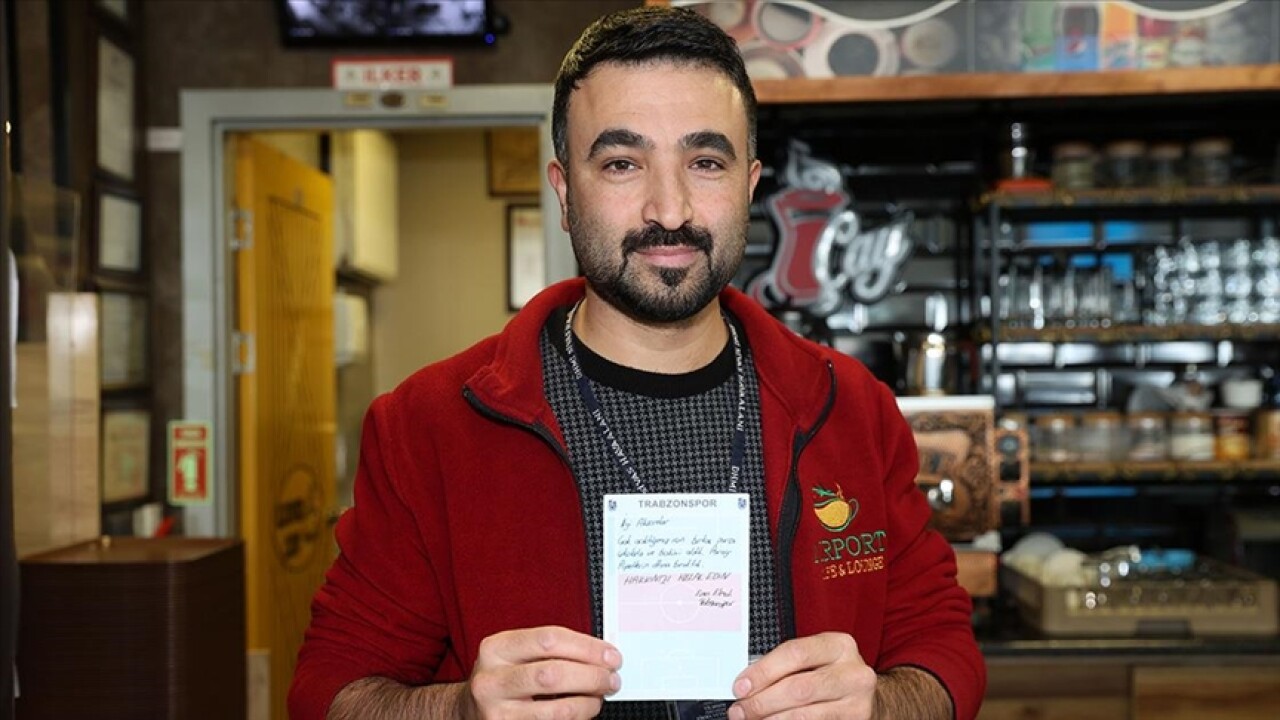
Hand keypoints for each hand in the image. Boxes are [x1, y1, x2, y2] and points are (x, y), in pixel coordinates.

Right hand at [462, 625, 622, 719]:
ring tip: (599, 697)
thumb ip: (550, 650)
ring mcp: (496, 713)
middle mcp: (491, 681)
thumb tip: (601, 655)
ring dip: (588, 703)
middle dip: (592, 676)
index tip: (610, 654)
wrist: (468, 711)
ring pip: (556, 710)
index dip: (586, 647)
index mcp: (495, 649)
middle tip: (612, 678)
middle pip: (553, 674)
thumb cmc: (503, 678)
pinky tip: (582, 712)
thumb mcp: (515, 655)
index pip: (549, 639)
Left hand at [728, 633, 875, 719]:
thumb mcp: (816, 659)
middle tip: (740, 709)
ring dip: (772, 719)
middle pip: (798, 688)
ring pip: (805, 714)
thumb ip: (786, 665)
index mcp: (839, 646)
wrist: (868, 698)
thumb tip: (747, 683)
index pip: (794, 654)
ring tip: (752, 719)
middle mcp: (853, 672)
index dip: (763, 671)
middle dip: (763, 701)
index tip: (740, 686)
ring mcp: (857, 701)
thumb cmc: (832, 674)